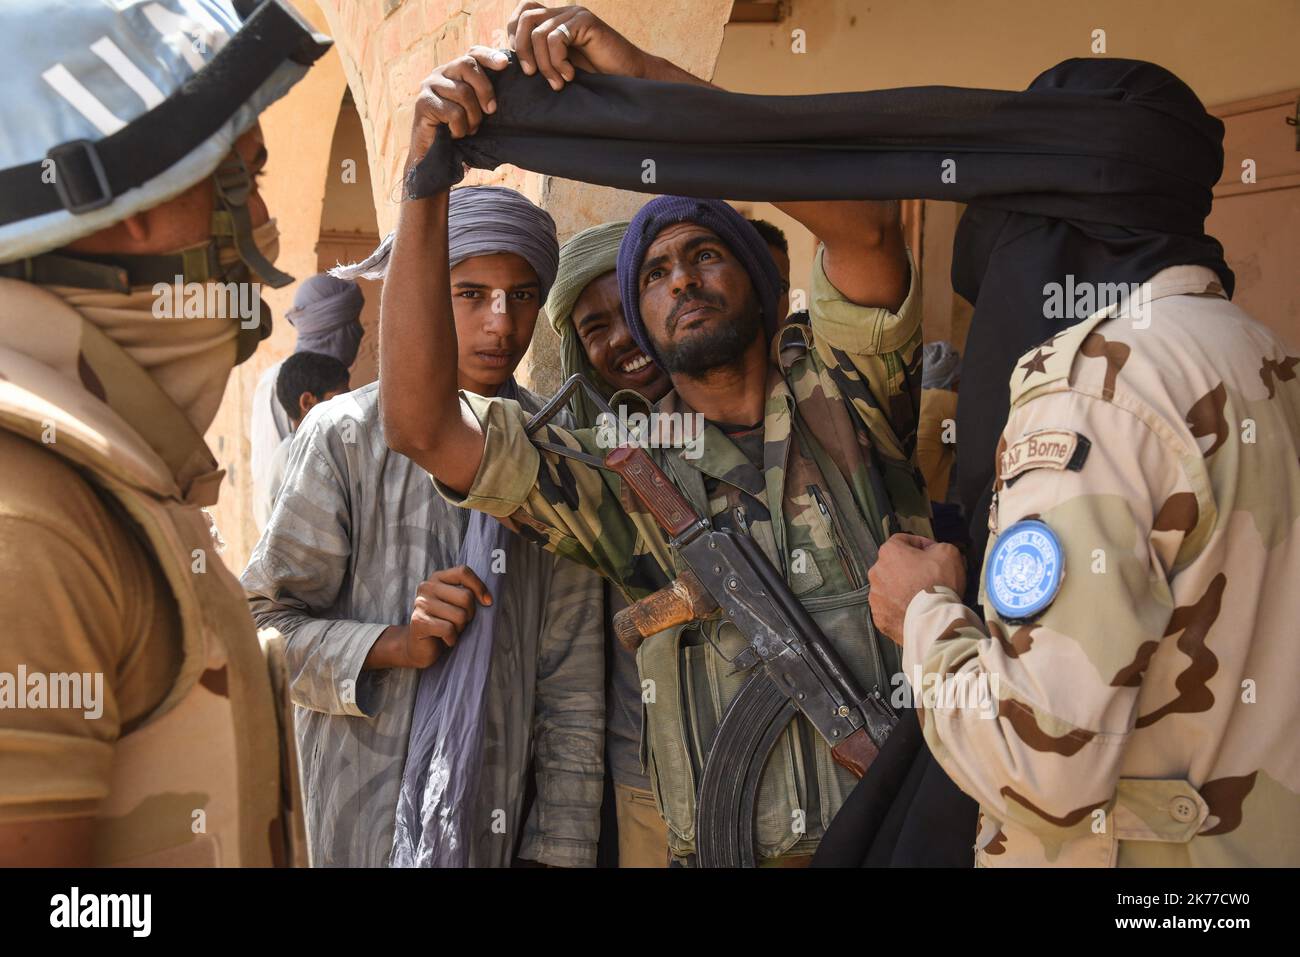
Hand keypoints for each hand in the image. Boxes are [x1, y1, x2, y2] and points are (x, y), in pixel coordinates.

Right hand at [373, 565, 490, 668]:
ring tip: (451, 631)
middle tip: (460, 623)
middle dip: (470, 615)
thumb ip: (468, 594)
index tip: (487, 602)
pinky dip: (452, 639)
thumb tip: (488, 599)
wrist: (421, 647)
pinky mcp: (419, 622)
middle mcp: (427, 587)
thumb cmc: (445, 623)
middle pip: (466, 597)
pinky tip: (445, 639)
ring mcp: (421, 604)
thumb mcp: (458, 605)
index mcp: (438, 578)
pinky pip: (449, 629)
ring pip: (460, 615)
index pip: (463, 572)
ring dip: (460, 628)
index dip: (479, 587)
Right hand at [409, 46, 511, 162]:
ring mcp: (429, 85)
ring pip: (462, 92)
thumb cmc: (459, 131)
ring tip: (469, 129)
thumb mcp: (476, 109)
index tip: (504, 64)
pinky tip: (454, 134)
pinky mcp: (423, 102)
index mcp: (455, 71)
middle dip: (484, 89)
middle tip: (490, 111)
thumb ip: (485, 94)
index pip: (472, 53)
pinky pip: (452, 112)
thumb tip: (506, 77)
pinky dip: (459, 128)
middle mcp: (440, 73)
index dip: (488, 56)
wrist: (434, 155)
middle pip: (467, 65)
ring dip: (472, 117)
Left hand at [507, 2, 646, 89]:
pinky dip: (557, 62)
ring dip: (543, 64)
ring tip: (557, 83)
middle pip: (525, 18)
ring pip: (539, 33)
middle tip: (531, 75)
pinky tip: (569, 76)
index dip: (514, 36)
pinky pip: (556, 39)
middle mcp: (564, 12)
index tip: (524, 64)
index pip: (522, 12)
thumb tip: (511, 59)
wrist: (629, 78)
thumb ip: (541, 57)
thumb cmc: (597, 78)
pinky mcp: (585, 22)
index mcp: (556, 20)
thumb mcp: (561, 67)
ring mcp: (575, 14)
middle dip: (522, 50)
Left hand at [867, 534, 965, 646]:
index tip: (931, 552)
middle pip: (894, 565)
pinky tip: (916, 609)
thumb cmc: (938, 585)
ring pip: (890, 588)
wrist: (933, 620)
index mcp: (889, 552)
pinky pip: (890, 608)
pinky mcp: (879, 616)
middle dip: (911, 568)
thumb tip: (936, 551)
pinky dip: (901, 607)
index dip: (920, 544)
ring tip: (923, 595)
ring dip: (904, 588)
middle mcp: (876, 572)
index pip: (902, 540)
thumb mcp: (948, 552)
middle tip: (930, 575)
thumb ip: (939, 546)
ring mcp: (876, 596)